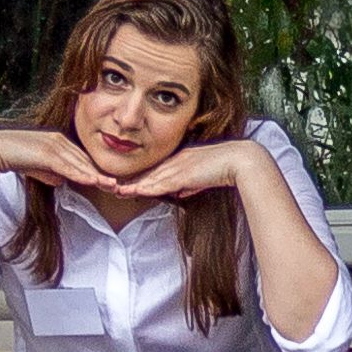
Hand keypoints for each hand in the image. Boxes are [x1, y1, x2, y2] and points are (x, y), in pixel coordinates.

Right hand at [0, 127, 102, 191]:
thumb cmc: (16, 158)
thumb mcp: (39, 168)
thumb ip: (52, 173)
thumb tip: (63, 181)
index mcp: (60, 142)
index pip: (83, 159)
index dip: (96, 172)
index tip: (110, 183)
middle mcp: (60, 140)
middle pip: (86, 160)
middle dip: (102, 174)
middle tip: (119, 187)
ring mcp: (54, 145)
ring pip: (80, 163)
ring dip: (96, 176)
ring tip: (112, 186)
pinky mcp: (46, 152)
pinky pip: (67, 166)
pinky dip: (80, 174)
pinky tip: (92, 181)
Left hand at [117, 135, 269, 202]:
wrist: (239, 160)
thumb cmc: (224, 168)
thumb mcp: (201, 178)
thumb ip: (189, 185)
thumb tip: (181, 192)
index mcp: (179, 160)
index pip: (155, 170)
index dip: (139, 178)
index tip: (125, 183)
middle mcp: (175, 161)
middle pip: (148, 173)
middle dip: (130, 181)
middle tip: (111, 185)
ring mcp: (178, 167)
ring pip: (150, 178)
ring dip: (132, 186)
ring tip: (116, 190)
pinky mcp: (182, 174)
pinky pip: (159, 183)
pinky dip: (145, 188)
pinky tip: (133, 191)